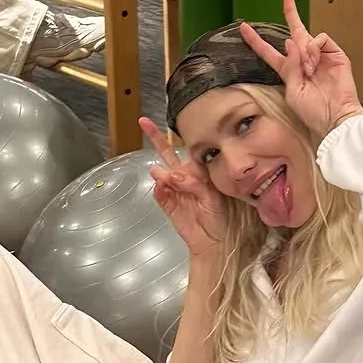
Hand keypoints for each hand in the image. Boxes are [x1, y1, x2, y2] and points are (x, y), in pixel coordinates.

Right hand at [140, 117, 227, 259]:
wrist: (213, 241)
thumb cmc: (220, 216)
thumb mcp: (212, 197)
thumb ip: (194, 184)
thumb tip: (170, 175)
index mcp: (198, 171)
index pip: (188, 150)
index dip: (180, 137)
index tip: (171, 121)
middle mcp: (184, 177)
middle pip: (167, 154)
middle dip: (156, 138)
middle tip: (143, 122)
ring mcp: (173, 189)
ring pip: (162, 173)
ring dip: (163, 173)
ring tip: (167, 179)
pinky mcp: (167, 203)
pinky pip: (159, 193)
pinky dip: (160, 190)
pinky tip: (163, 188)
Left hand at [240, 0, 362, 141]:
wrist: (335, 117)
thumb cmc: (314, 112)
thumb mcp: (292, 91)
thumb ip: (289, 67)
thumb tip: (290, 42)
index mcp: (290, 72)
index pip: (270, 52)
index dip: (256, 41)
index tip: (245, 29)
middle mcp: (304, 61)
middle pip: (294, 33)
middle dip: (291, 15)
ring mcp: (320, 56)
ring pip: (305, 38)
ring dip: (303, 51)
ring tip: (308, 69)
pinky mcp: (335, 54)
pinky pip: (320, 39)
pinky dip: (314, 48)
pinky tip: (314, 62)